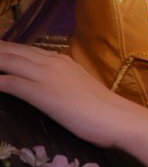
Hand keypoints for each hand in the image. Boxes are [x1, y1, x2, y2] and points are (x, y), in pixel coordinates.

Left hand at [0, 41, 130, 147]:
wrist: (118, 117)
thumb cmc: (102, 109)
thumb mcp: (77, 88)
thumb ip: (61, 82)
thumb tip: (49, 87)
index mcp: (60, 59)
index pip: (24, 49)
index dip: (4, 48)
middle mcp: (52, 61)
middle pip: (12, 50)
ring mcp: (47, 75)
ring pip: (9, 61)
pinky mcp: (43, 93)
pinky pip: (11, 83)